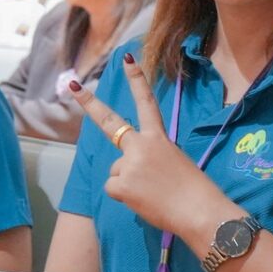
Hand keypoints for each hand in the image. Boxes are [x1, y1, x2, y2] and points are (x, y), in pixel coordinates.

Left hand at [74, 55, 234, 241]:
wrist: (200, 212)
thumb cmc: (193, 191)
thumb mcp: (174, 162)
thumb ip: (150, 157)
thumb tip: (129, 170)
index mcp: (159, 138)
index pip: (146, 103)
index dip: (136, 79)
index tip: (126, 59)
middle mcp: (141, 145)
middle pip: (110, 122)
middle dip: (89, 103)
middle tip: (72, 86)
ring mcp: (129, 163)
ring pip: (116, 170)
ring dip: (128, 182)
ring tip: (152, 192)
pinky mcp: (121, 184)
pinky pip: (114, 188)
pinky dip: (125, 197)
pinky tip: (143, 200)